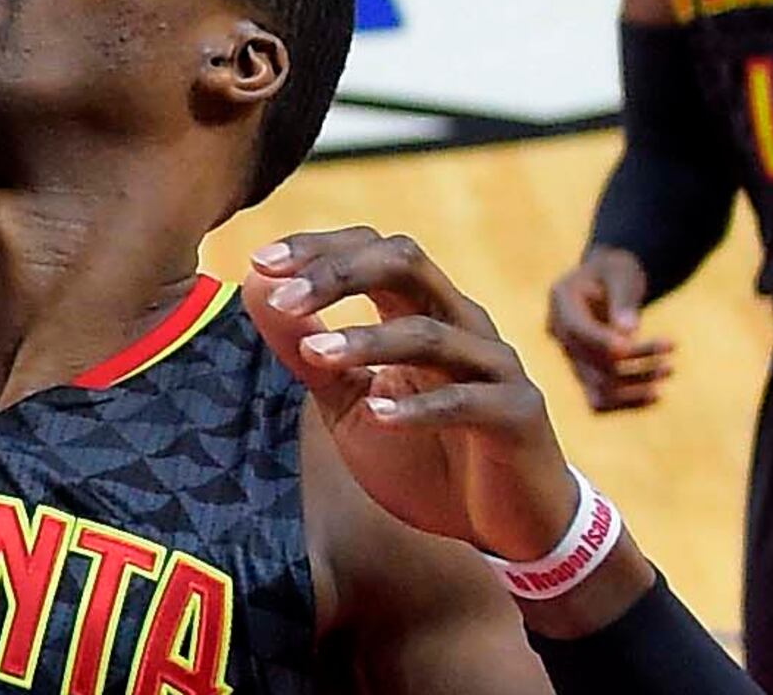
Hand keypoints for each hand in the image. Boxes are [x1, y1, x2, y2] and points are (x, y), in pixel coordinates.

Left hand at [249, 228, 579, 562]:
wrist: (504, 524)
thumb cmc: (422, 454)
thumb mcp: (348, 402)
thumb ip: (305, 350)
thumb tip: (254, 286)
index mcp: (419, 309)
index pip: (371, 249)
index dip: (317, 248)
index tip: (259, 262)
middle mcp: (461, 323)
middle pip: (405, 263)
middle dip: (339, 273)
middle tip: (283, 297)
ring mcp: (495, 366)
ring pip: (431, 332)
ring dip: (367, 340)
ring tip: (314, 355)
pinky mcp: (517, 415)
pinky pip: (468, 401)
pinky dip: (419, 408)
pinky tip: (378, 414)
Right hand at [543, 246, 672, 410]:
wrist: (608, 280)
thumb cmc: (616, 270)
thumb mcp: (621, 273)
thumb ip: (622, 299)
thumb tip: (628, 331)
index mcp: (561, 301)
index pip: (577, 330)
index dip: (602, 341)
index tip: (632, 345)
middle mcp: (559, 332)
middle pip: (589, 360)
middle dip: (631, 361)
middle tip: (670, 350)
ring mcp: (570, 354)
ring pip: (595, 385)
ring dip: (633, 386)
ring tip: (668, 368)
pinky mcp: (585, 370)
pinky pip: (600, 397)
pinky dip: (626, 401)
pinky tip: (656, 394)